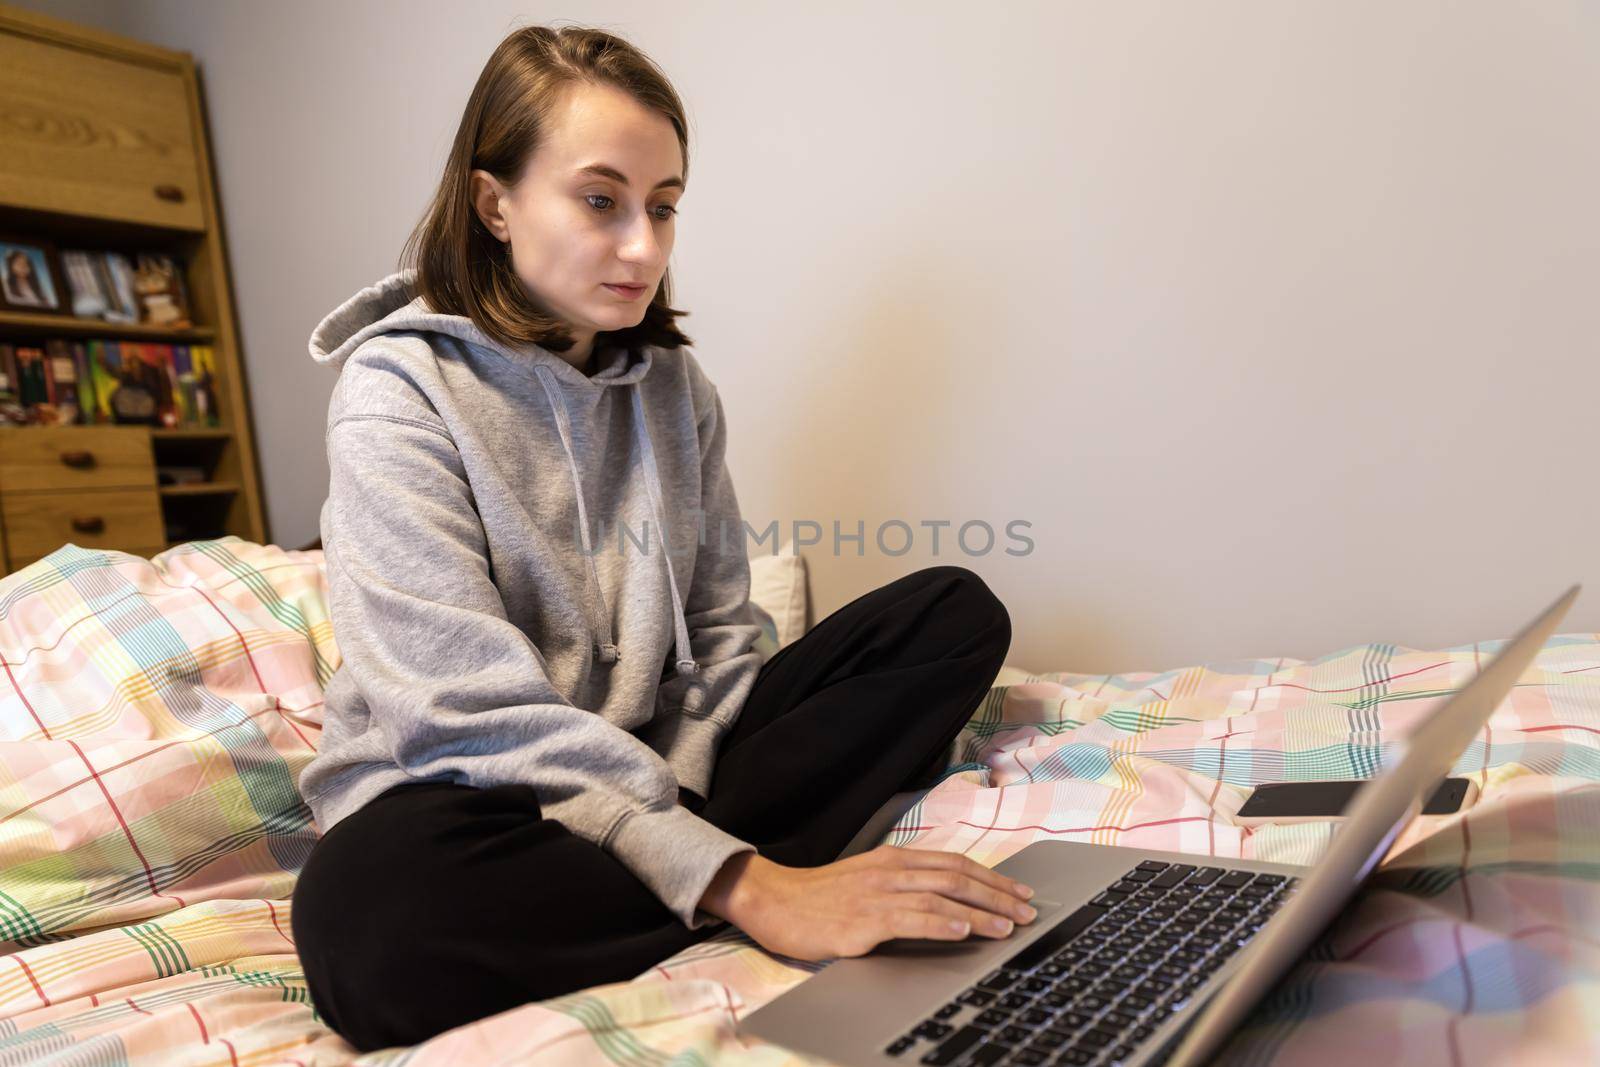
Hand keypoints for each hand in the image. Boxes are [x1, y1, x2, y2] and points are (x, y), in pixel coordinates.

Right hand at [697, 845, 1036, 961]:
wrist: (772, 900)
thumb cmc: (820, 898)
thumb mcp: (866, 881)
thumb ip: (902, 887)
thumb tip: (947, 904)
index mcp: (893, 860)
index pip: (954, 864)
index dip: (992, 878)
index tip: (1020, 893)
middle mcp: (890, 871)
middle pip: (956, 877)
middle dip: (997, 895)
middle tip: (1027, 911)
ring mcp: (877, 895)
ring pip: (940, 898)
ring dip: (979, 913)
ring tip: (1007, 926)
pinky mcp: (863, 921)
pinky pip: (909, 919)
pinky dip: (941, 924)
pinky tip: (962, 931)